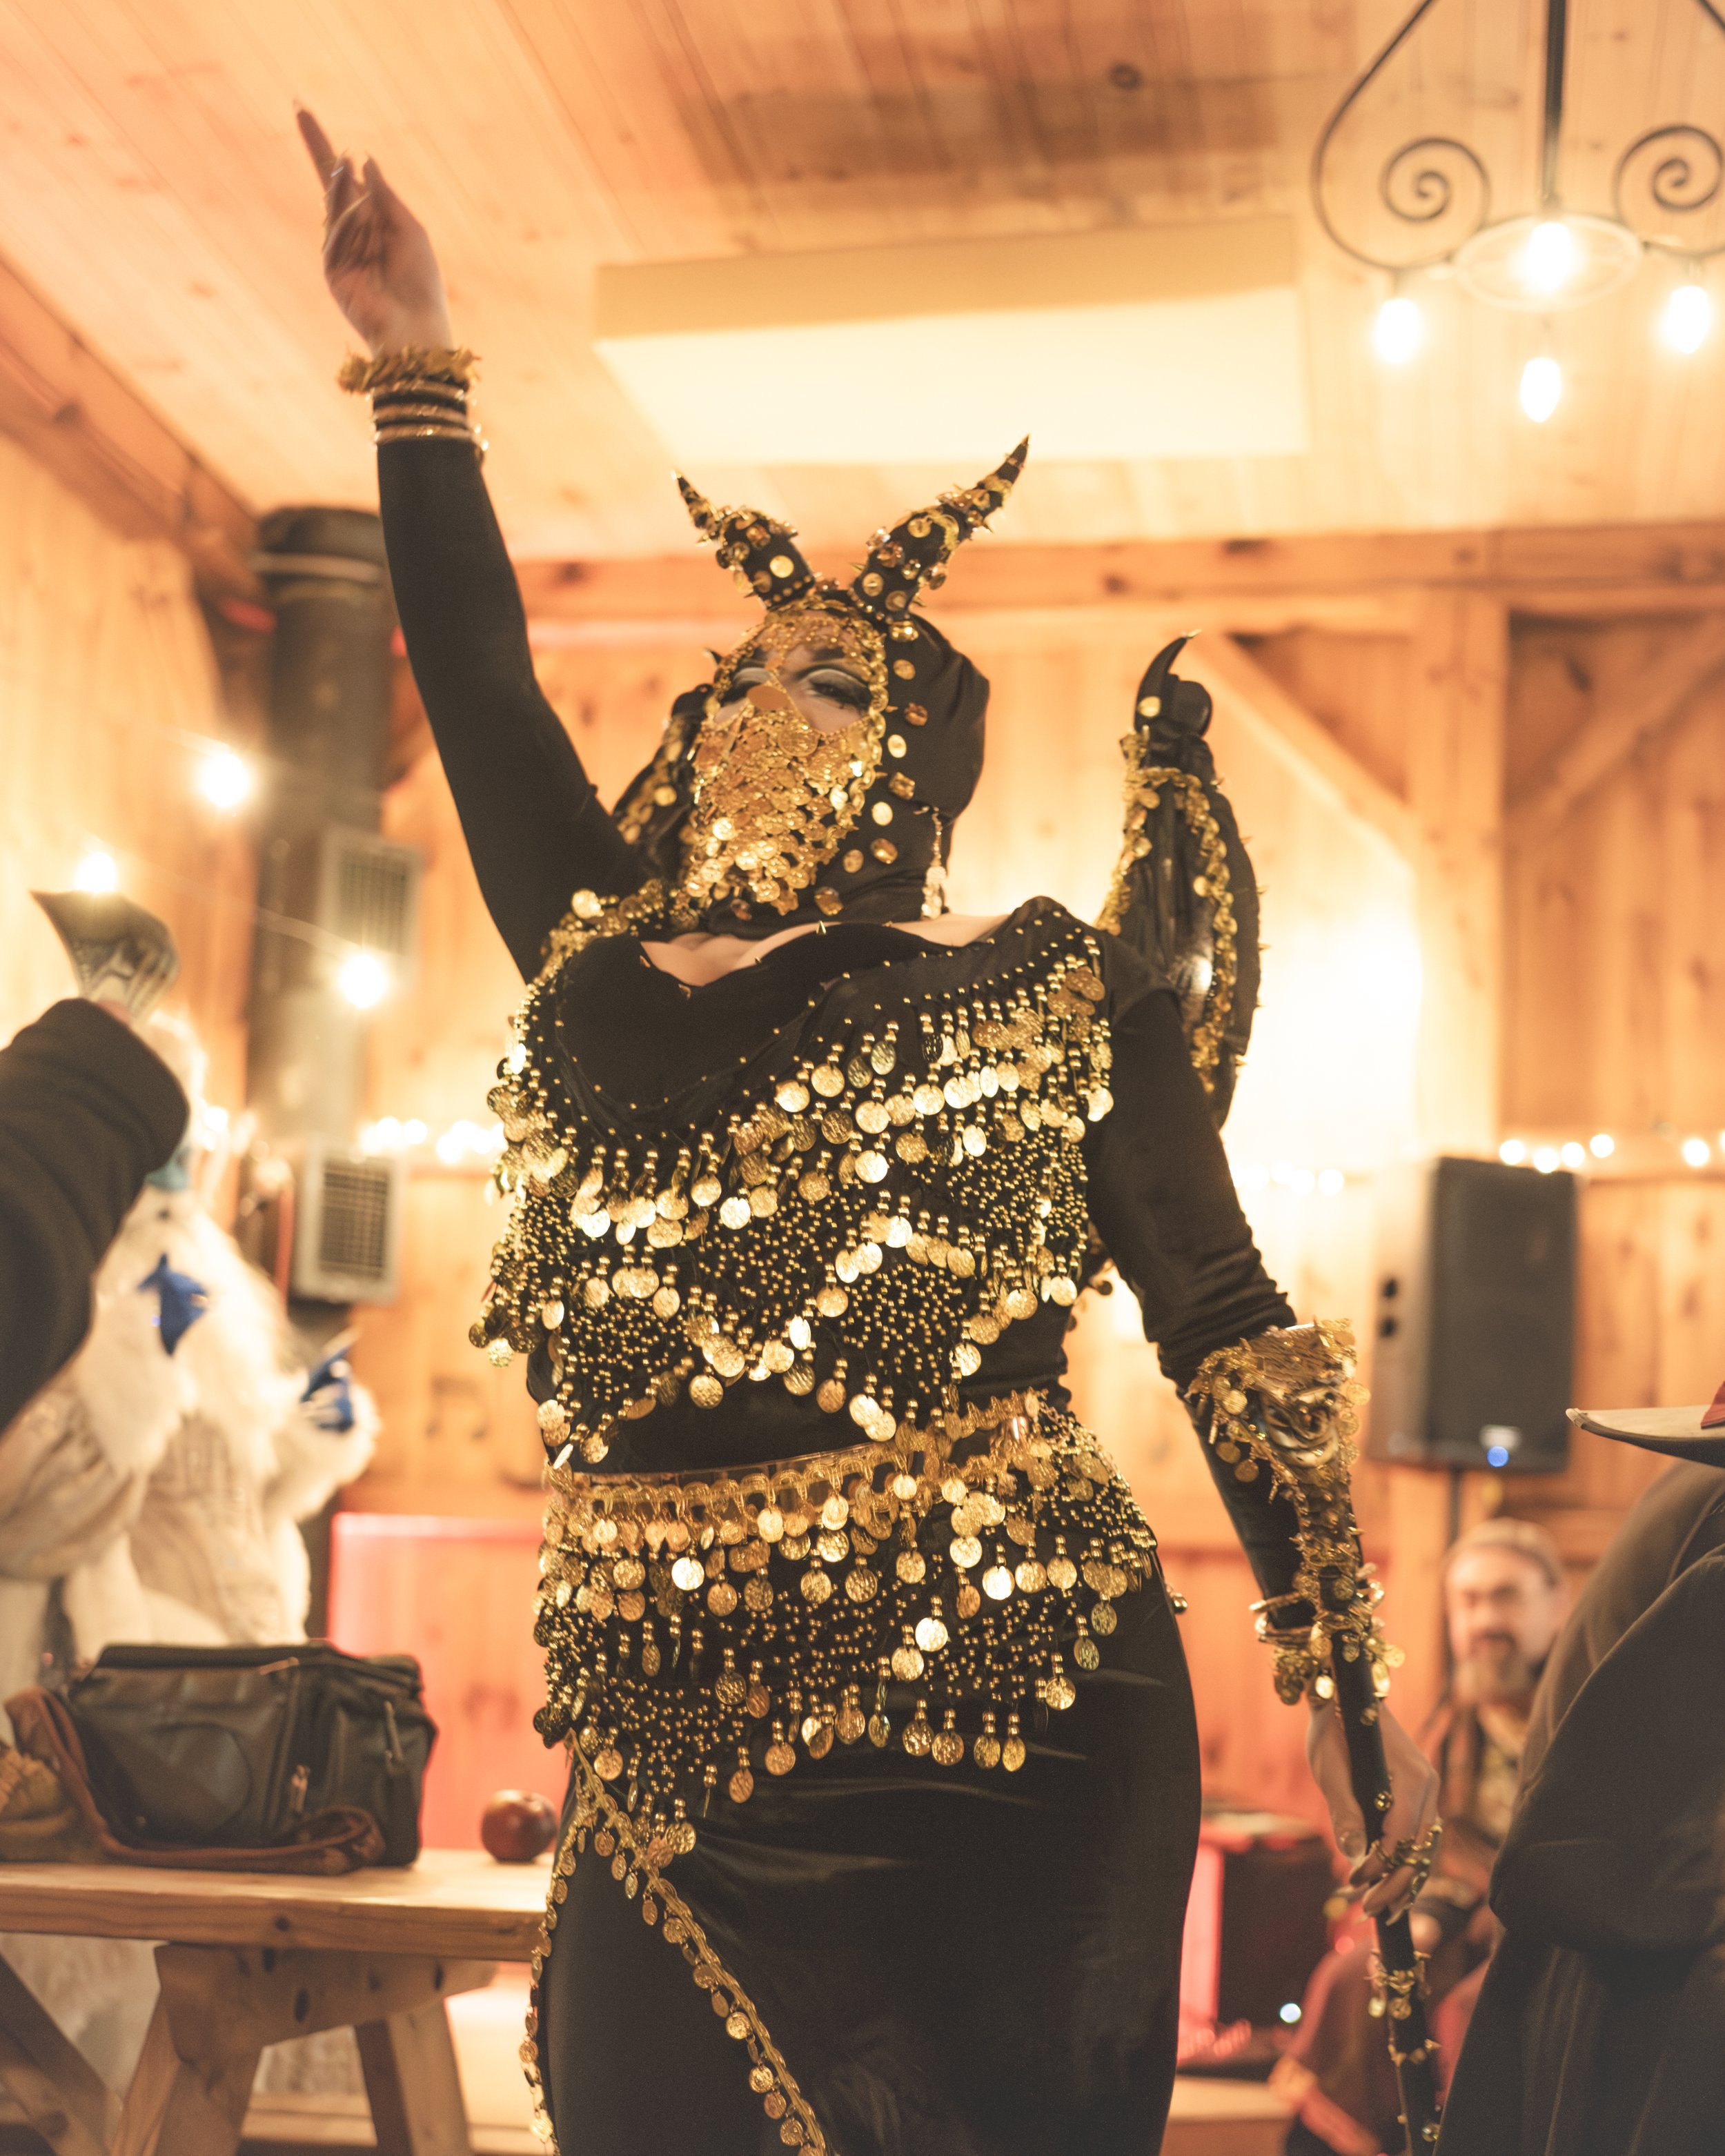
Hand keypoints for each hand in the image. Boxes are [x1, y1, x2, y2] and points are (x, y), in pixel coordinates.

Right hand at [296, 106, 452, 355]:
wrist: (416, 327)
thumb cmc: (421, 281)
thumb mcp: (409, 228)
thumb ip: (384, 196)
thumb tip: (362, 159)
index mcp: (374, 220)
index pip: (346, 179)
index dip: (325, 148)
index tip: (303, 112)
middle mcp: (355, 232)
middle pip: (330, 183)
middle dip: (317, 147)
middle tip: (302, 110)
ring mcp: (340, 251)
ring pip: (333, 207)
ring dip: (340, 190)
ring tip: (343, 170)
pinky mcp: (333, 272)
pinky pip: (334, 237)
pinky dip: (347, 226)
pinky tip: (359, 217)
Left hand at [1306, 1695, 1439, 1921]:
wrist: (1345, 1699)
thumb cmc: (1333, 1729)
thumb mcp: (1330, 1767)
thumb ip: (1344, 1809)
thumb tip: (1354, 1854)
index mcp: (1412, 1776)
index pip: (1402, 1834)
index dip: (1381, 1864)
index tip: (1355, 1883)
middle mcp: (1429, 1785)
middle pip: (1421, 1848)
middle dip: (1396, 1883)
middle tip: (1369, 1911)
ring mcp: (1429, 1792)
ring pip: (1425, 1849)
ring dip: (1405, 1880)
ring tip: (1383, 1911)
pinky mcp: (1421, 1797)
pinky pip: (1421, 1839)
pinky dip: (1408, 1865)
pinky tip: (1394, 1888)